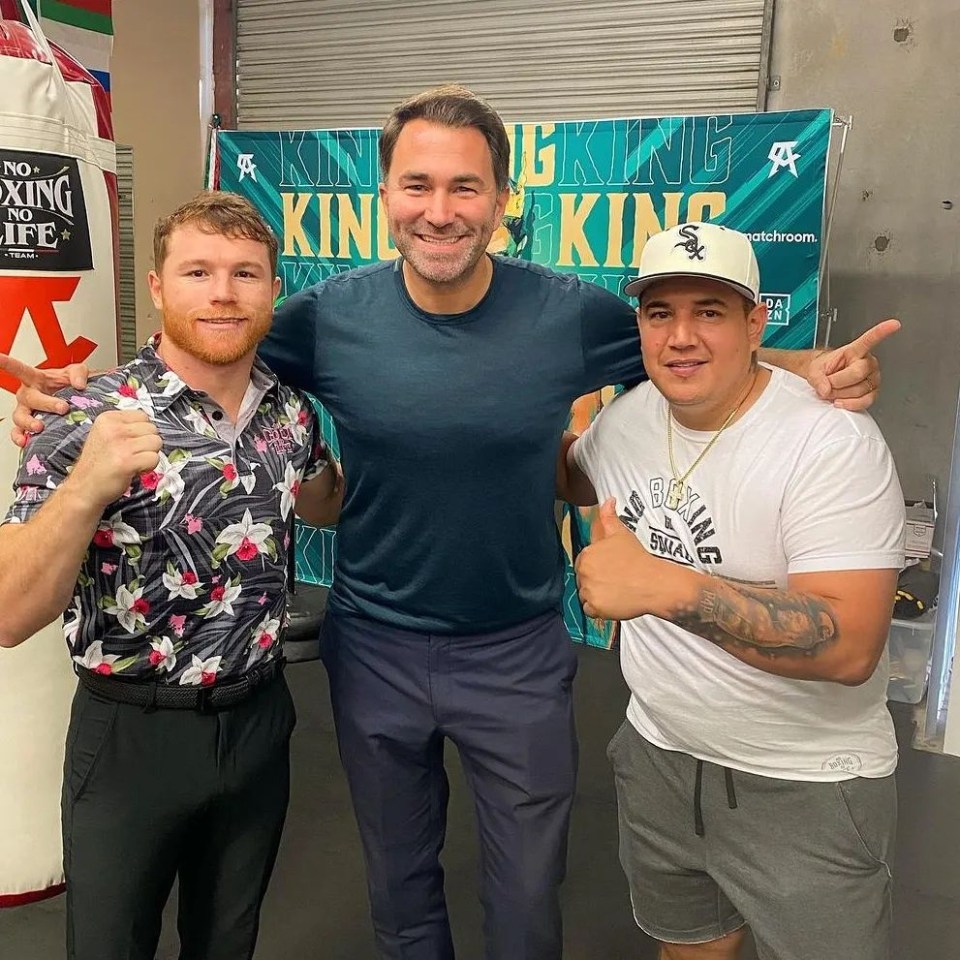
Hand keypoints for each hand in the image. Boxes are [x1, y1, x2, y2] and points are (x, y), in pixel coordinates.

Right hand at [0, 353, 90, 447]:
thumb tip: (79, 385)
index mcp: (35, 379)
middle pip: (29, 398)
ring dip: (28, 423)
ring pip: (20, 417)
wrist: (75, 401)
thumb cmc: (70, 384)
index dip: (7, 363)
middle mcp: (27, 395)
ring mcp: (27, 411)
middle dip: (46, 403)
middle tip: (63, 407)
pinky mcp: (29, 425)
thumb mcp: (77, 372)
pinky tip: (25, 442)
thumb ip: (78, 373)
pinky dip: (20, 438)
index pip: (19, 369)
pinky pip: (19, 433)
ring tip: (39, 428)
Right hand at [66, 411, 161, 509]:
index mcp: (107, 418)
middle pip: (152, 429)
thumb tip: (151, 425)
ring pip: (156, 442)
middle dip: (147, 443)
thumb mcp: (105, 436)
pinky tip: (134, 470)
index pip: (143, 416)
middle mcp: (113, 428)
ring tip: (132, 461)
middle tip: (131, 455)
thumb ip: (126, 427)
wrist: (84, 488)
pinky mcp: (127, 461)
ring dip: (149, 455)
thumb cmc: (99, 464)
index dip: (142, 431)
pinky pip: (154, 458)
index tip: (130, 443)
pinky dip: (149, 467)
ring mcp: (120, 444)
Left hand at [575, 499, 659, 620]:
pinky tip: (613, 602)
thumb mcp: (622, 534)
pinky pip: (589, 610)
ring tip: (616, 590)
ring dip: (597, 595)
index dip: (598, 566)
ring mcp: (588, 591)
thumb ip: (609, 517)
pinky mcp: (595, 608)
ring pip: (585, 595)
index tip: (611, 569)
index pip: (584, 562)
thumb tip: (607, 500)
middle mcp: (584, 572)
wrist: (654, 583)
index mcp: (587, 554)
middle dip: (596, 580)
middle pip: (583, 579)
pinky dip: (599, 609)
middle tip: (615, 580)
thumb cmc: (638, 558)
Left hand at [807, 319, 899, 411]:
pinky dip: (851, 404)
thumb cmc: (823, 370)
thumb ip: (817, 379)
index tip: (893, 324)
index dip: (882, 332)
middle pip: (857, 373)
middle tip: (828, 384)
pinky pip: (866, 401)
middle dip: (837, 382)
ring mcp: (873, 377)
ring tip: (833, 391)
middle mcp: (867, 362)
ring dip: (841, 395)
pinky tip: (841, 402)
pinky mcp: (873, 392)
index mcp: (854, 351)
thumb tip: (825, 389)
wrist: (824, 380)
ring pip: (859, 390)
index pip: (869, 339)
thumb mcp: (814, 370)